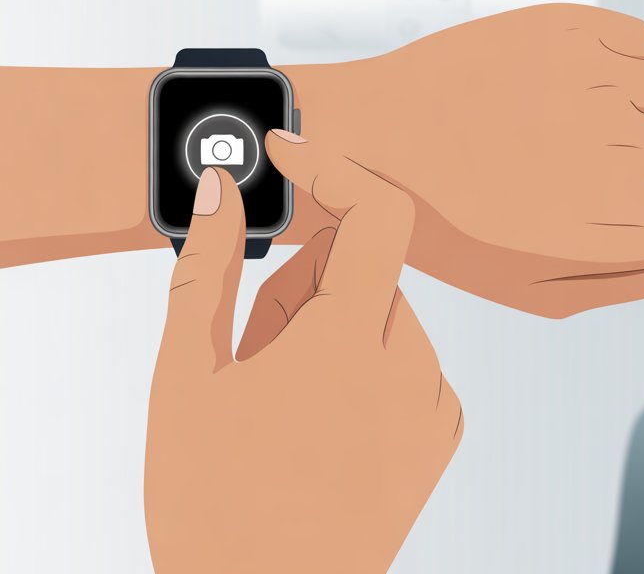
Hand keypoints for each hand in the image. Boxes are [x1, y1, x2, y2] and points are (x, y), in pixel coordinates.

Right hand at [145, 133, 461, 573]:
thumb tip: (221, 190)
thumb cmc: (213, 502)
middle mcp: (409, 364)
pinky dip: (370, 366)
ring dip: (338, 327)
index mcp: (346, 343)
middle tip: (258, 348)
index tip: (288, 153)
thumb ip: (205, 268)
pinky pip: (409, 359)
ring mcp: (433, 401)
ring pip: (386, 312)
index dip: (332, 167)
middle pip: (365, 267)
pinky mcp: (444, 431)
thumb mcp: (187, 378)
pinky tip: (326, 420)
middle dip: (310, 281)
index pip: (378, 212)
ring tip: (288, 399)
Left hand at [293, 4, 643, 316]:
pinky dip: (619, 61)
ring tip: (581, 121)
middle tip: (618, 168)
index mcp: (613, 223)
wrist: (365, 139)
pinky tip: (568, 82)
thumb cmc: (448, 226)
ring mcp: (597, 79)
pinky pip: (640, 40)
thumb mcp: (535, 287)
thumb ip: (633, 279)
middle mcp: (619, 147)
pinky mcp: (570, 26)